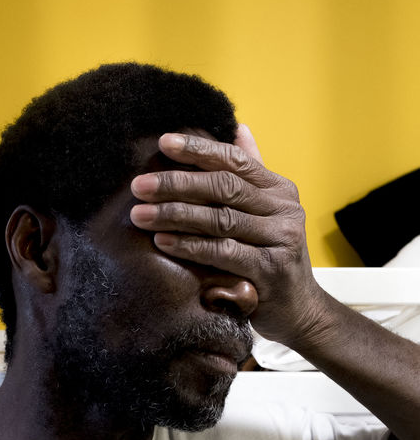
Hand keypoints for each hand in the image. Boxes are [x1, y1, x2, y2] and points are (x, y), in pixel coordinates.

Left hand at [129, 126, 325, 343]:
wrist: (300, 311)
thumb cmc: (271, 259)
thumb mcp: (266, 213)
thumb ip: (251, 174)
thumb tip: (238, 128)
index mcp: (279, 190)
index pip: (235, 161)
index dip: (199, 149)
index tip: (163, 142)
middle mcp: (284, 210)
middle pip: (223, 187)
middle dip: (177, 184)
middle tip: (139, 185)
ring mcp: (280, 239)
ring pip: (220, 219)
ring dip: (175, 215)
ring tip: (140, 214)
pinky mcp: (270, 270)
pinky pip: (223, 252)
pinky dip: (190, 246)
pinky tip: (162, 242)